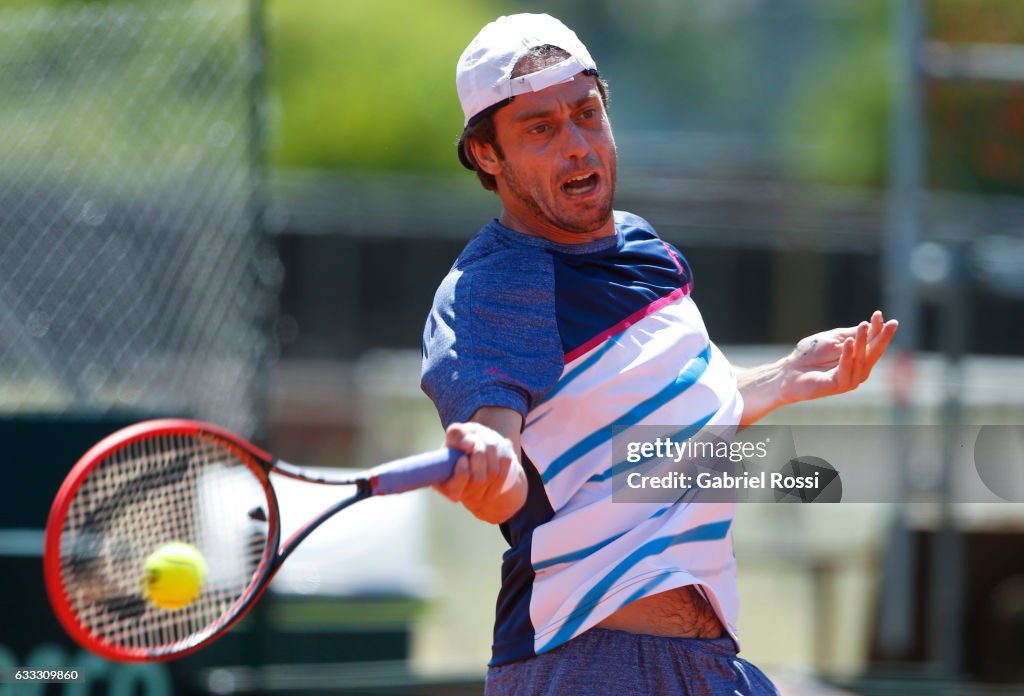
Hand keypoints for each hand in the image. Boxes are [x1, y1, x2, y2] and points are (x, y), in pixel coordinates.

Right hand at [436, 420, 525, 523]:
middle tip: (477, 442)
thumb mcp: (457, 433)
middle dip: (480, 455)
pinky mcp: (494, 491)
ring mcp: (479, 496)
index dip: (461, 473)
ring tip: (488, 440)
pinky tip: (503, 444)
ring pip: (493, 473)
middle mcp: (461, 495)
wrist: (482, 448)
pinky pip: (505, 471)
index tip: (463, 458)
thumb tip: (469, 444)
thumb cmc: (464, 441)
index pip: (454, 490)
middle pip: (478, 480)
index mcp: (443, 484)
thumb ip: (456, 434)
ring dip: (492, 452)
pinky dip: (505, 453)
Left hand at [779, 310, 898, 403]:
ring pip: (861, 359)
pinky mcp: (839, 385)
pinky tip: (849, 342)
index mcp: (858, 358)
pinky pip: (846, 369)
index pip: (873, 343)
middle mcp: (858, 370)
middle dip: (882, 337)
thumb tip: (870, 324)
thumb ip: (850, 334)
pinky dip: (848, 356)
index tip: (879, 313)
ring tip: (863, 326)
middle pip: (874, 352)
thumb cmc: (810, 354)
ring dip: (863, 342)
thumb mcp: (833, 339)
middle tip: (891, 323)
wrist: (789, 371)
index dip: (878, 329)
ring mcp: (850, 379)